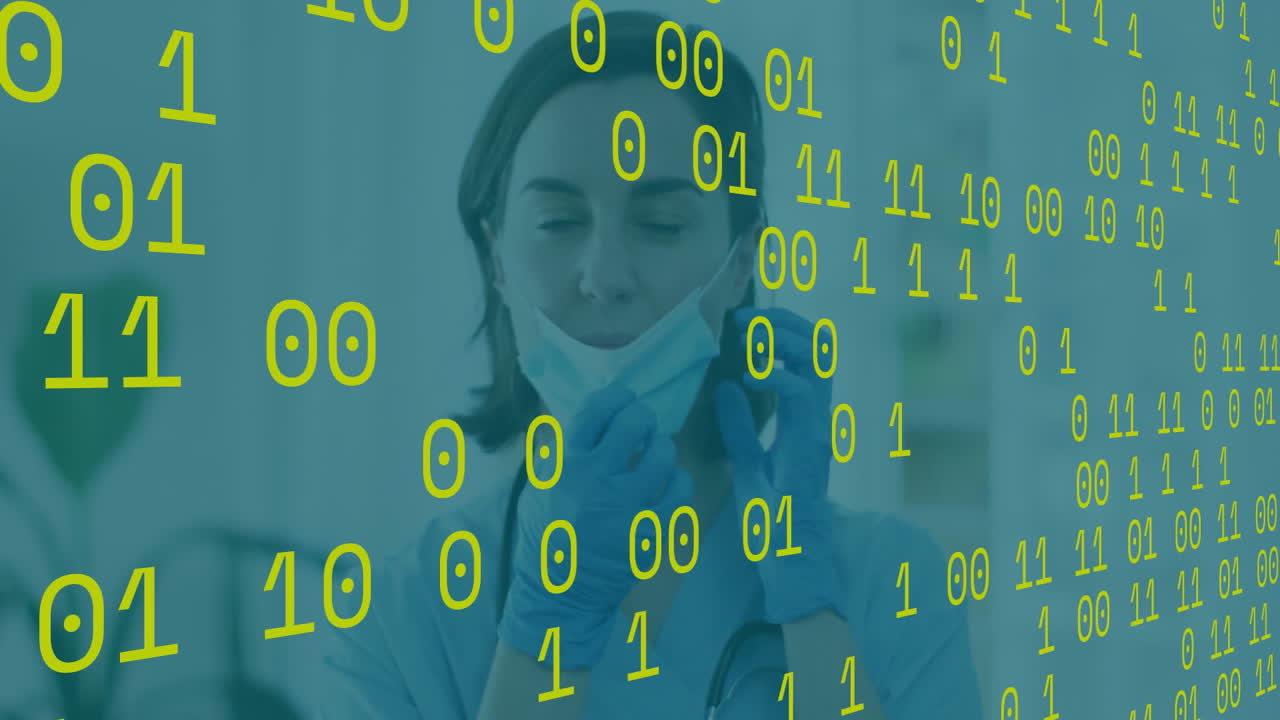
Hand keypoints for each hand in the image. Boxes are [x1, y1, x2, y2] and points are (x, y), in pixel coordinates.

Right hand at [498, 383, 693, 668]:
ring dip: (662, 448)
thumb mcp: (539, 486)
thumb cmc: (546, 535)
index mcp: (564, 466)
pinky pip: (679, 492)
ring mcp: (625, 509)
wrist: (558, 594)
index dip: (616, 396)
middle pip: (634, 423)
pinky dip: (678, 481)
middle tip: (642, 425)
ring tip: (656, 453)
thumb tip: (594, 414)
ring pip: (663, 454)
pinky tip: (669, 482)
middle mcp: (595, 482)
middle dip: (642, 417)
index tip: (624, 399)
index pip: (597, 410)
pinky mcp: (648, 533)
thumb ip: (562, 450)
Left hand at [715, 306, 845, 623]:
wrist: (791, 562)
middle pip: (820, 345)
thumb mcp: (747, 463)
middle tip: (745, 319)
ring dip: (782, 337)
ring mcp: (818, 428)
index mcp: (805, 417)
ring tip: (750, 337)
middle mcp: (818, 416)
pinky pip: (801, 393)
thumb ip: (739, 427)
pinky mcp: (810, 444)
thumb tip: (726, 388)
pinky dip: (777, 374)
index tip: (744, 321)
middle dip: (783, 321)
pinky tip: (751, 376)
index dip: (781, 328)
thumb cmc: (775, 521)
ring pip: (817, 359)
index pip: (807, 354)